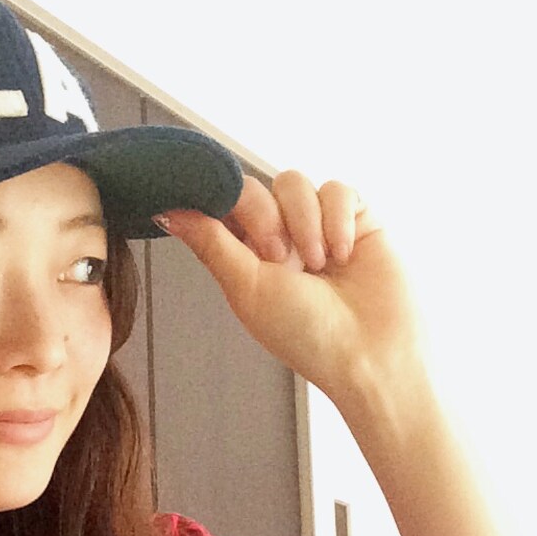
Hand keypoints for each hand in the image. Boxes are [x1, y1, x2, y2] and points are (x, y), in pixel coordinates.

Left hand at [159, 171, 425, 404]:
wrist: (369, 353)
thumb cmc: (305, 334)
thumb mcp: (246, 287)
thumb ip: (210, 243)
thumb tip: (166, 210)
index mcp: (244, 256)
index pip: (220, 206)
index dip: (221, 204)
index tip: (226, 220)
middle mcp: (279, 238)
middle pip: (254, 187)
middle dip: (264, 217)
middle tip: (279, 258)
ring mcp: (317, 225)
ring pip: (294, 182)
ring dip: (303, 221)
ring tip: (318, 263)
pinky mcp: (357, 218)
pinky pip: (338, 189)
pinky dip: (337, 220)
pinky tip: (343, 256)